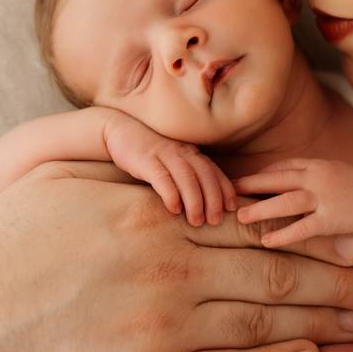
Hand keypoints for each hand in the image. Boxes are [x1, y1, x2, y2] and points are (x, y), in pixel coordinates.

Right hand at [0, 161, 352, 351]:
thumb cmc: (10, 247)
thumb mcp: (68, 175)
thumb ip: (139, 167)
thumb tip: (200, 180)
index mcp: (155, 213)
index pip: (256, 225)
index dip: (313, 235)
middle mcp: (170, 266)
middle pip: (277, 276)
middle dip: (340, 283)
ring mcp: (163, 327)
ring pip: (265, 326)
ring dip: (324, 325)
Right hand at [105, 114, 236, 226]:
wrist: (120, 130)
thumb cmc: (149, 151)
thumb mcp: (173, 160)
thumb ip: (188, 174)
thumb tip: (204, 201)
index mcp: (191, 152)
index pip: (214, 171)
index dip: (225, 189)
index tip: (232, 208)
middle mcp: (182, 151)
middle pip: (204, 175)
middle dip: (213, 199)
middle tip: (215, 221)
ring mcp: (164, 154)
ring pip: (186, 177)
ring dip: (194, 201)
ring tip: (197, 221)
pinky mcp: (146, 160)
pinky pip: (162, 177)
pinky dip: (170, 194)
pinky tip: (174, 210)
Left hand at [236, 159, 352, 248]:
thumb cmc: (352, 191)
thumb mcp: (328, 175)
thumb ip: (304, 175)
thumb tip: (275, 181)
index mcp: (315, 165)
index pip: (279, 168)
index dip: (257, 176)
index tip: (236, 183)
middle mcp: (318, 177)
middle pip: (276, 180)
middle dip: (250, 186)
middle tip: (226, 193)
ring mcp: (325, 198)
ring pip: (286, 202)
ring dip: (261, 209)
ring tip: (240, 217)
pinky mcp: (332, 220)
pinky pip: (303, 228)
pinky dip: (283, 235)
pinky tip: (265, 241)